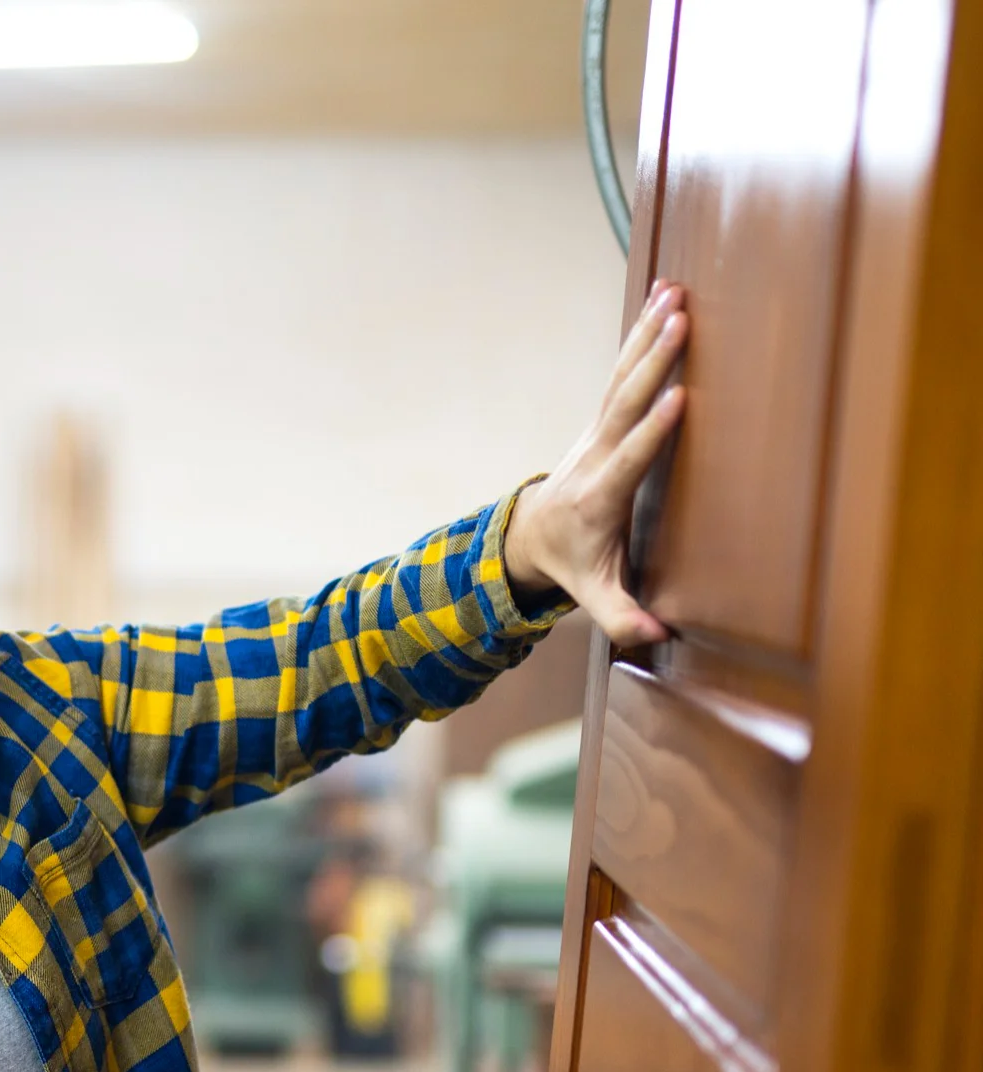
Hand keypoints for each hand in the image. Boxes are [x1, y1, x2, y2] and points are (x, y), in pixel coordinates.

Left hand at [503, 280, 690, 647]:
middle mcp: (594, 456)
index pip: (628, 460)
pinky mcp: (603, 419)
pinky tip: (666, 298)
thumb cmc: (570, 563)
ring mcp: (596, 432)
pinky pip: (623, 372)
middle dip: (653, 363)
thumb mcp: (591, 595)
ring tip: (677, 294)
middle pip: (625, 404)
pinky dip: (643, 335)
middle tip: (682, 321)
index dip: (652, 432)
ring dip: (648, 335)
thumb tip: (655, 637)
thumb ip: (620, 614)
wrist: (529, 536)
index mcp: (598, 497)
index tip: (678, 398)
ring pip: (622, 377)